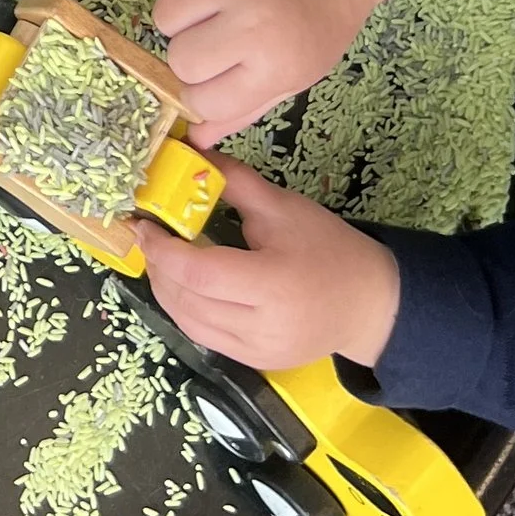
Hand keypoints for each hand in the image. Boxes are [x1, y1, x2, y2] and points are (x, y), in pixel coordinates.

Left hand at [143, 157, 400, 373]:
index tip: (144, 224)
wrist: (370, 304)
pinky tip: (182, 285)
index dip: (163, 250)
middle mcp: (262, 326)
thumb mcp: (284, 207)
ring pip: (188, 322)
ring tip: (161, 258)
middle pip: (187, 300)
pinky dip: (184, 310)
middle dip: (158, 267)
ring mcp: (258, 351)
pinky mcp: (255, 362)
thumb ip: (236, 182)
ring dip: (165, 290)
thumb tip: (193, 153)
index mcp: (273, 284)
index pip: (200, 274)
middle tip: (149, 236)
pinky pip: (203, 337)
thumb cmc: (329, 249)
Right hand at [148, 0, 412, 146]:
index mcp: (275, 63)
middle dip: (193, 54)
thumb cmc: (314, 22)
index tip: (219, 76)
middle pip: (180, 59)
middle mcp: (251, 21)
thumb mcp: (293, 76)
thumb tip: (195, 140)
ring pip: (164, 15)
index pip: (203, 101)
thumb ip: (243, 109)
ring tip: (211, 5)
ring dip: (181, 16)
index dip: (204, 94)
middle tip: (219, 36)